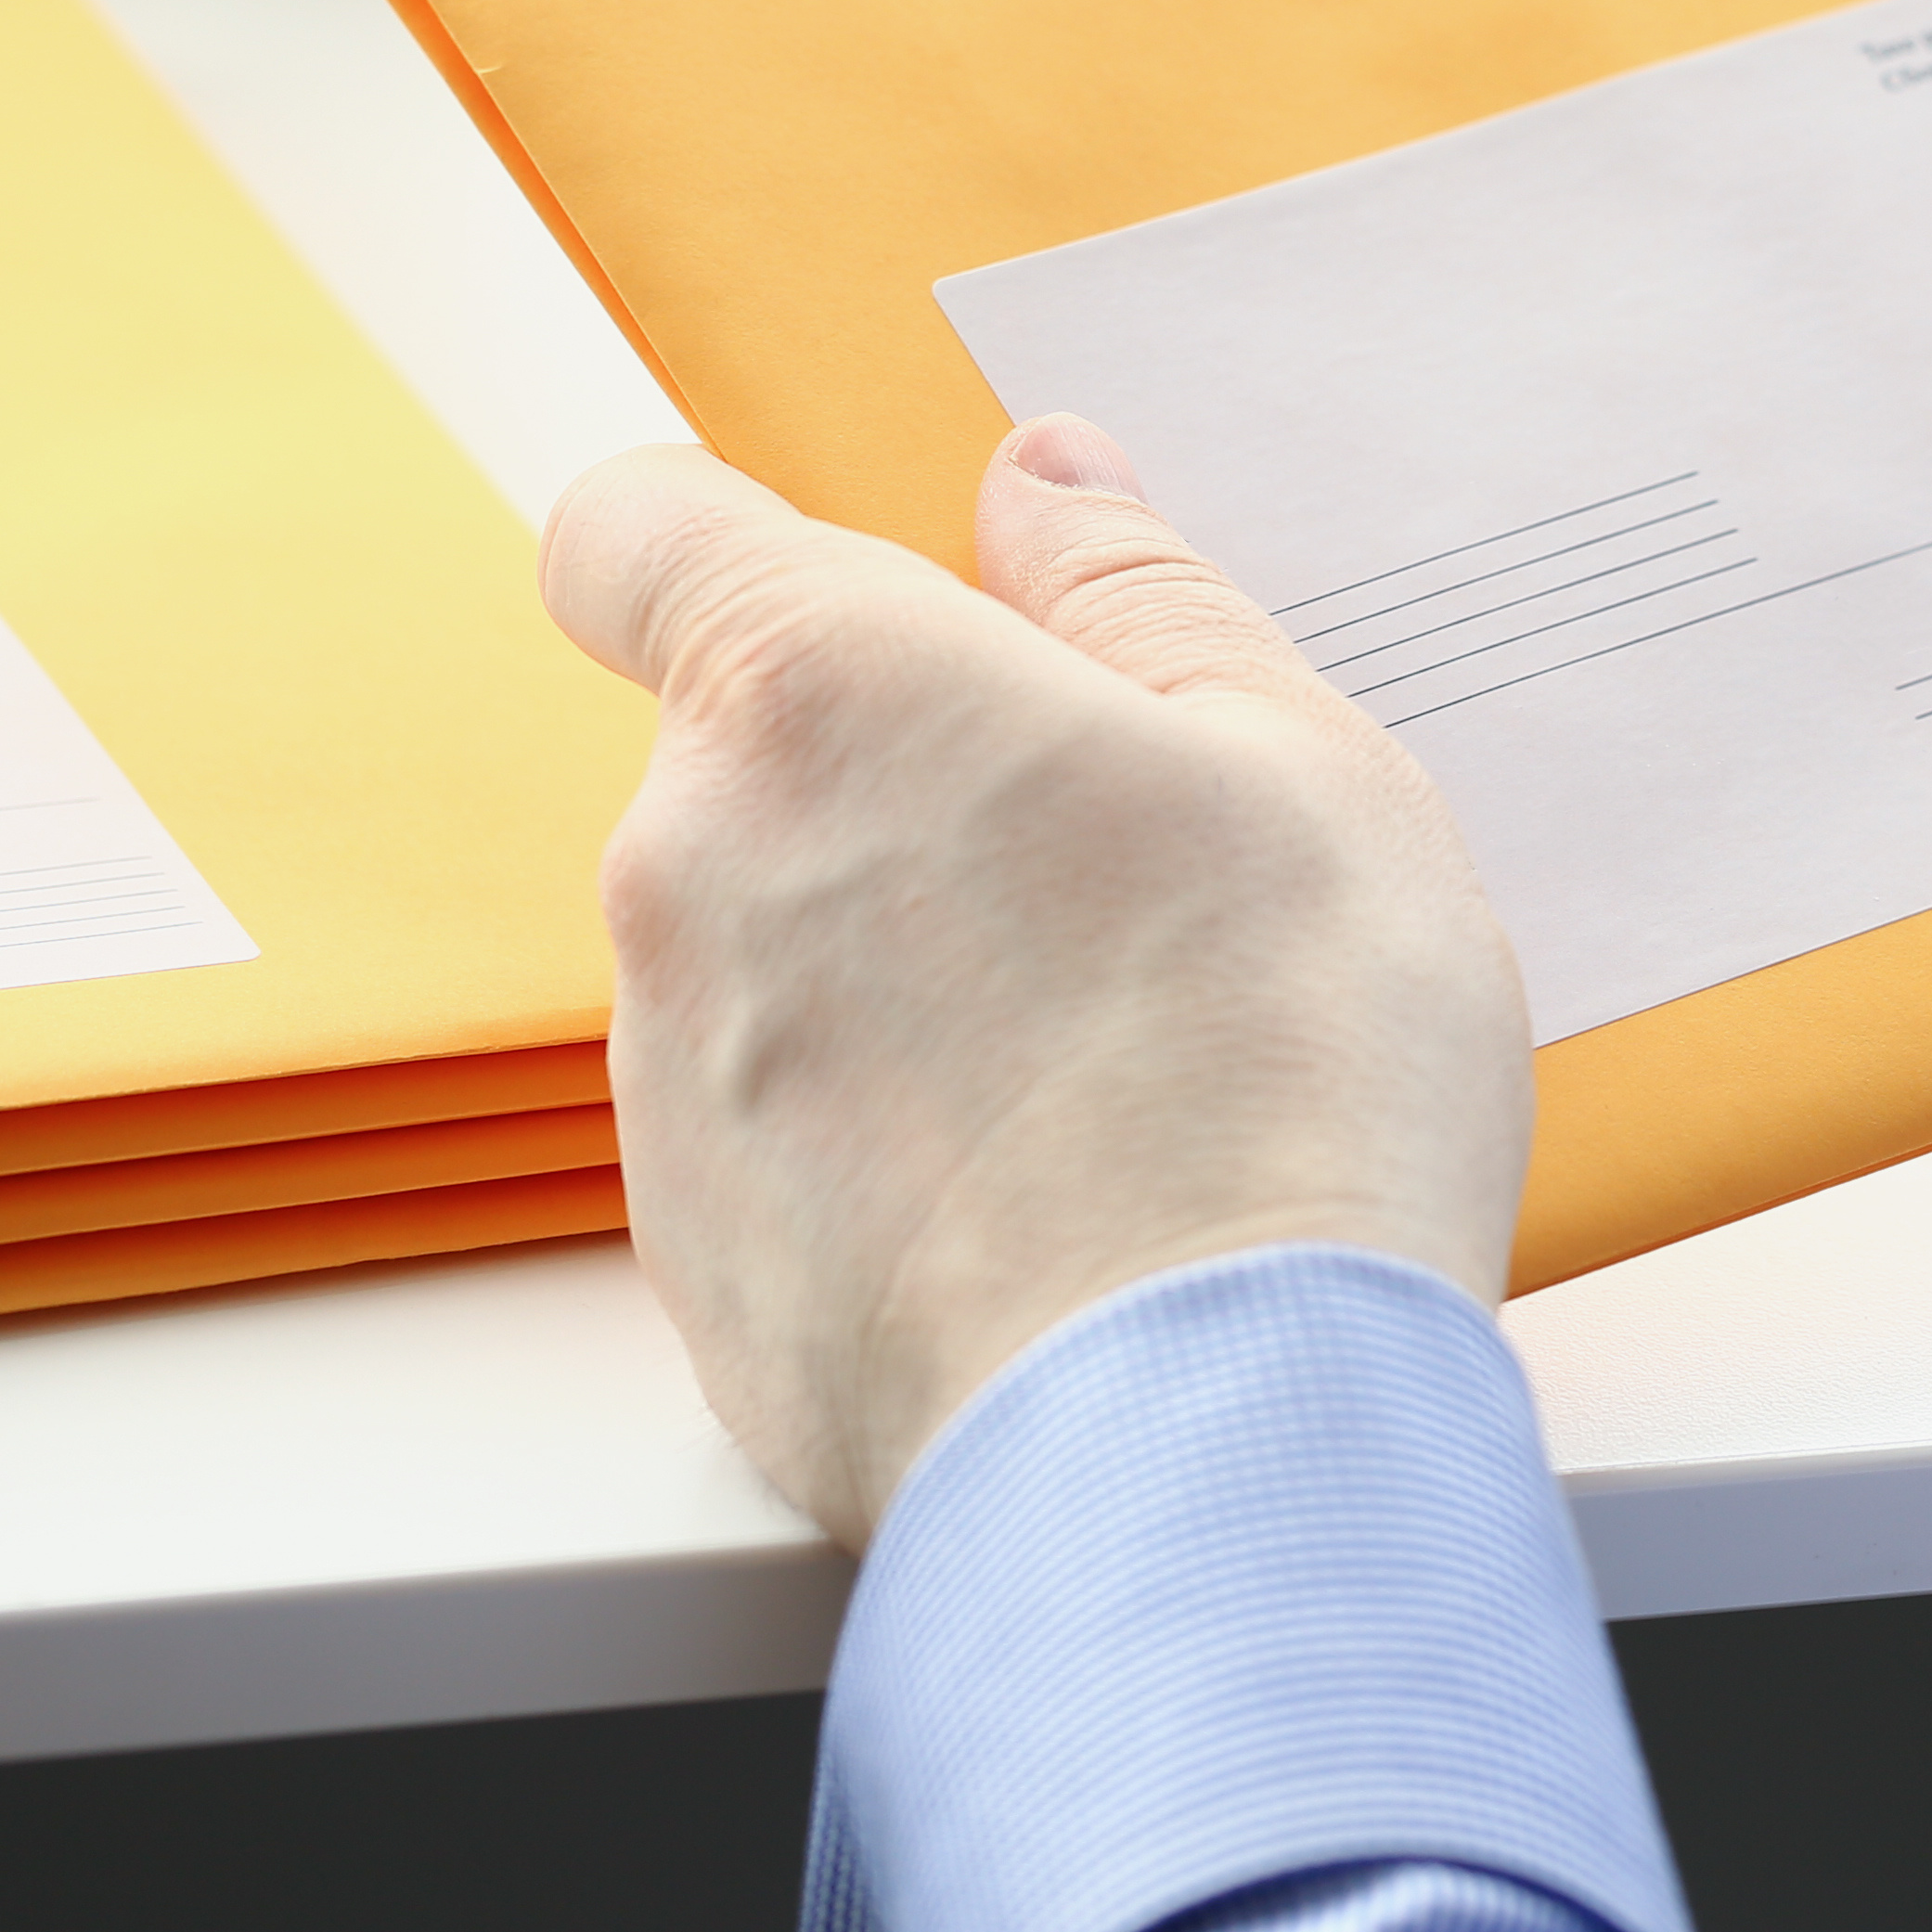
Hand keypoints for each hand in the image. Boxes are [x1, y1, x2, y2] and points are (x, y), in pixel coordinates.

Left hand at [541, 417, 1531, 1545]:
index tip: (856, 601)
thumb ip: (1137, 597)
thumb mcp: (1299, 761)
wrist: (1220, 1444)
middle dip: (900, 799)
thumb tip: (1043, 487)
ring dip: (899, 982)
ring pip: (769, 966)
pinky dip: (893, 1156)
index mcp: (818, 692)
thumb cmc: (1284, 1066)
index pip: (632, 534)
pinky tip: (1062, 1213)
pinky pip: (783, 1152)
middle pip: (748, 769)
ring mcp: (674, 1086)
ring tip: (1117, 1076)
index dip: (721, 544)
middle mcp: (688, 870)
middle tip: (1114, 886)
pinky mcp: (700, 1274)